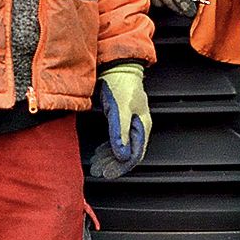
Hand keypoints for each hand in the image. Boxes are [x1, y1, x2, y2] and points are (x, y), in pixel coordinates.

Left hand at [88, 62, 151, 179]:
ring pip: (122, 147)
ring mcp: (130, 122)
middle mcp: (138, 126)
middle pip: (128, 153)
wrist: (118, 66)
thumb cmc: (121, 84)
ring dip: (110, 158)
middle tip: (99, 172)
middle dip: (113, 164)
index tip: (108, 174)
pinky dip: (109, 148)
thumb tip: (123, 155)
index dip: (121, 166)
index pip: (135, 154)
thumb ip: (121, 132)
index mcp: (142, 125)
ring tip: (97, 165)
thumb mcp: (120, 109)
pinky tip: (99, 152)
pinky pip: (118, 139)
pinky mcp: (122, 118)